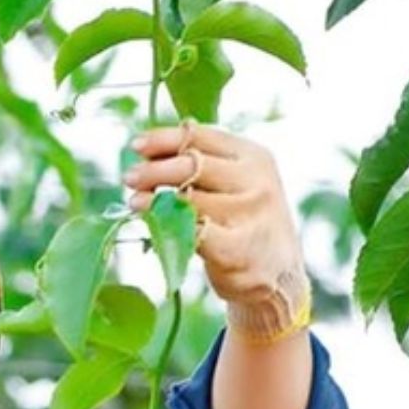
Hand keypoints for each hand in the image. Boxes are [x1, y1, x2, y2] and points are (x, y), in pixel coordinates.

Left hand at [124, 122, 310, 342]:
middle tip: (129, 178)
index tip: (136, 146)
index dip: (163, 139)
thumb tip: (149, 148)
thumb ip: (202, 162)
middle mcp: (256, 181)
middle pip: (191, 165)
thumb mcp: (235, 182)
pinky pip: (194, 232)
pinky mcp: (238, 249)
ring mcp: (250, 215)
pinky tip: (157, 230)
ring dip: (155, 202)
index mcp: (253, 156)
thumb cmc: (244, 220)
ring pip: (188, 200)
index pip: (200, 136)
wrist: (278, 271)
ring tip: (136, 204)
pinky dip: (170, 229)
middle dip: (154, 170)